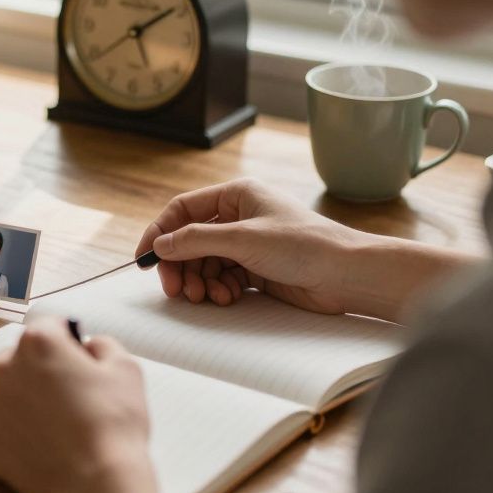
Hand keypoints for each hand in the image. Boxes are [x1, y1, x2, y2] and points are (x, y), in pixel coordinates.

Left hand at [0, 319, 181, 492]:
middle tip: (71, 395)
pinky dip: (17, 428)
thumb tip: (89, 345)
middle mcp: (5, 367)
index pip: (49, 326)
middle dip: (43, 369)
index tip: (77, 357)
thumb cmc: (112, 426)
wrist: (95, 483)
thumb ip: (103, 344)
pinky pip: (0, 422)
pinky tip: (43, 441)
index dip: (68, 340)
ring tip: (59, 422)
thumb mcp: (126, 369)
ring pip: (9, 390)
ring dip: (27, 398)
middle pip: (23, 357)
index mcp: (38, 343)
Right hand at [135, 178, 364, 313]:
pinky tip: (226, 297)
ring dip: (200, 281)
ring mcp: (248, 244)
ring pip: (205, 262)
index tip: (144, 258)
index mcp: (237, 195)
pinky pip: (223, 278)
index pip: (183, 210)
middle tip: (176, 289)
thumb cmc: (304, 245)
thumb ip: (196, 240)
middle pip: (190, 240)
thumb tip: (159, 246)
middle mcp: (240, 217)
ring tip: (205, 297)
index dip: (160, 233)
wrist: (348, 275)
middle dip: (181, 266)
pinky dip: (218, 289)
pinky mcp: (257, 269)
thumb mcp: (243, 238)